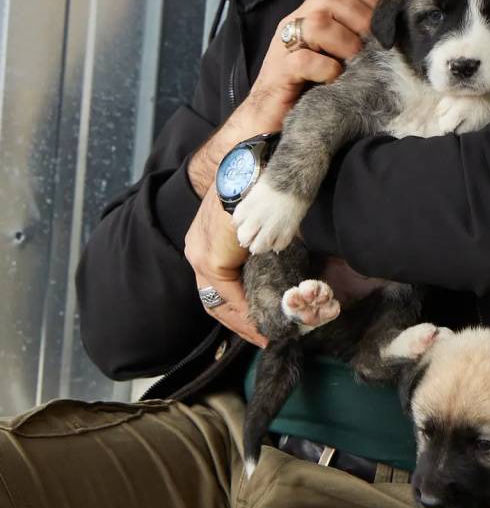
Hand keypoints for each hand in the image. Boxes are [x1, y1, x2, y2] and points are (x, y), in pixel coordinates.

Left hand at [184, 189, 266, 347]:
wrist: (251, 170)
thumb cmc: (257, 191)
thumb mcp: (254, 226)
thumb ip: (258, 249)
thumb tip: (274, 265)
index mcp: (204, 242)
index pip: (215, 286)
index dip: (235, 308)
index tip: (256, 322)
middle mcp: (196, 251)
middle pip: (212, 299)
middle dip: (238, 322)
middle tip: (260, 336)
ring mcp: (200, 256)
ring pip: (218, 302)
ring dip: (242, 321)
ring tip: (264, 334)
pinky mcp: (212, 260)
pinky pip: (228, 296)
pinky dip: (245, 311)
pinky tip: (262, 320)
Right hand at [246, 0, 379, 127]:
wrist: (267, 119)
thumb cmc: (308, 86)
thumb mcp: (336, 54)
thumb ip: (356, 36)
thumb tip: (395, 30)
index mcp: (312, 12)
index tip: (384, 26)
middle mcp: (296, 21)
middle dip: (361, 19)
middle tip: (373, 47)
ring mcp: (284, 45)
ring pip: (317, 23)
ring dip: (345, 43)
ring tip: (353, 64)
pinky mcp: (279, 73)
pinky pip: (303, 60)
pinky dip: (325, 69)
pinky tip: (334, 80)